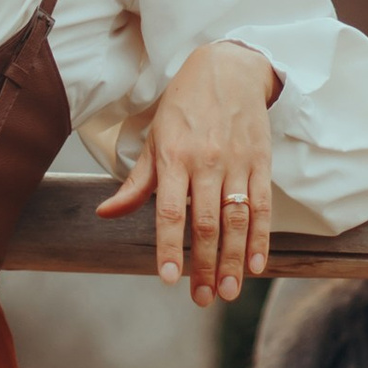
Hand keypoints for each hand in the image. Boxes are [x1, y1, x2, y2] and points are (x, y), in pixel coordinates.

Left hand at [98, 40, 276, 305]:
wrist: (230, 67)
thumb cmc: (185, 105)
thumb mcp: (155, 137)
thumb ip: (136, 182)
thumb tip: (105, 214)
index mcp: (174, 156)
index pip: (171, 210)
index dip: (170, 246)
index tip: (169, 278)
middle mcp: (206, 161)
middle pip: (207, 222)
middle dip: (204, 265)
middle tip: (203, 299)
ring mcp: (237, 162)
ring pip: (236, 219)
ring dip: (234, 259)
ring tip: (229, 291)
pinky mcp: (261, 161)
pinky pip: (262, 205)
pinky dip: (261, 237)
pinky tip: (257, 264)